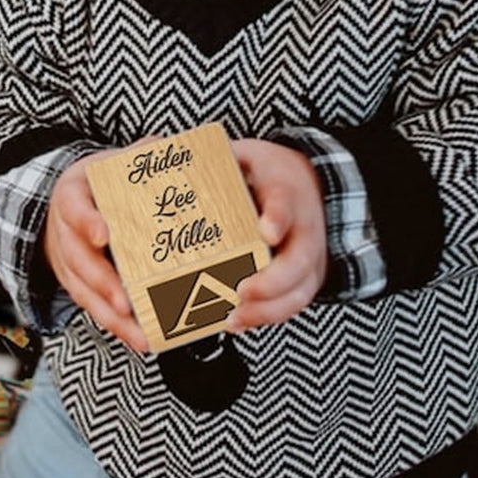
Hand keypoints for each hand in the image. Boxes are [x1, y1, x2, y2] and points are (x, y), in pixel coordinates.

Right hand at [43, 152, 148, 352]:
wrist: (65, 202)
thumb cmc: (95, 183)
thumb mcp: (108, 163)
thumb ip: (136, 156)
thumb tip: (166, 146)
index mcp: (70, 195)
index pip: (74, 207)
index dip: (86, 221)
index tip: (103, 233)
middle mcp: (63, 232)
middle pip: (78, 260)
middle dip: (102, 283)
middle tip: (125, 301)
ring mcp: (67, 262)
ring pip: (84, 292)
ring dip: (110, 316)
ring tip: (140, 334)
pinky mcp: (76, 284)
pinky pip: (93, 308)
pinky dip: (115, 326)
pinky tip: (140, 339)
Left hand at [226, 139, 327, 331]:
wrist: (310, 185)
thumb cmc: (269, 173)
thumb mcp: (249, 156)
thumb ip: (218, 162)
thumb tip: (167, 158)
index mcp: (287, 192)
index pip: (286, 205)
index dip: (278, 218)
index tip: (264, 231)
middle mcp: (305, 229)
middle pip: (298, 262)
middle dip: (270, 283)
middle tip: (238, 291)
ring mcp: (308, 258)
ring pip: (297, 291)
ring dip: (265, 310)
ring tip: (230, 317)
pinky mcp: (304, 279)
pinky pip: (291, 305)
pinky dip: (265, 318)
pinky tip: (235, 322)